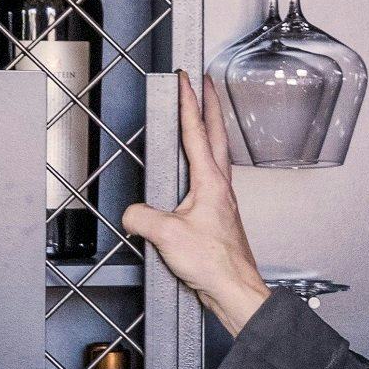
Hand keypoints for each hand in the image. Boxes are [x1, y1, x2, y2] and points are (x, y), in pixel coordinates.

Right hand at [120, 71, 270, 334]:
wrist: (235, 289)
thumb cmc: (214, 264)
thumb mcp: (166, 235)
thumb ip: (142, 216)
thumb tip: (133, 211)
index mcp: (211, 182)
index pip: (197, 133)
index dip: (190, 103)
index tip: (187, 79)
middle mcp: (221, 186)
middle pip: (216, 135)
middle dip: (210, 104)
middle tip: (206, 81)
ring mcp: (221, 199)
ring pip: (216, 153)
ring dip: (210, 128)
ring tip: (204, 112)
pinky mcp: (217, 214)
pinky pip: (208, 175)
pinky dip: (204, 156)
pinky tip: (197, 164)